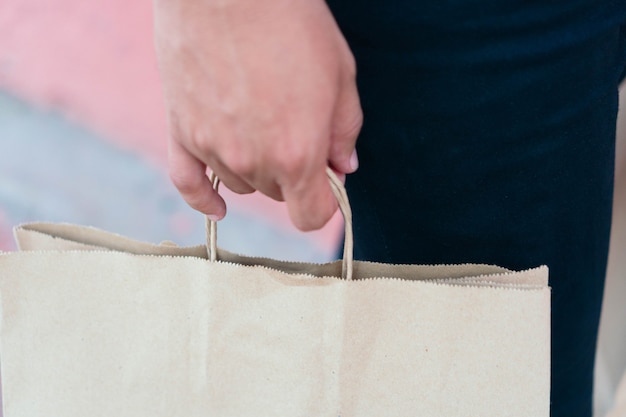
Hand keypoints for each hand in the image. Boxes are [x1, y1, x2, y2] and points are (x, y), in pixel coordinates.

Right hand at [153, 0, 361, 230]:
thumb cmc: (291, 22)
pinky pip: (188, 183)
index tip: (326, 188)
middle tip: (295, 129)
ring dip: (255, 167)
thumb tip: (343, 168)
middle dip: (292, 174)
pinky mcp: (180, 130)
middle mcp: (253, 160)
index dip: (324, 205)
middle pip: (277, 195)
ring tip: (260, 121)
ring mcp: (212, 148)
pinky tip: (218, 207)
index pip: (311, 216)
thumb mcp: (341, 74)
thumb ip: (345, 131)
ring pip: (241, 183)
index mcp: (298, 153)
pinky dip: (204, 199)